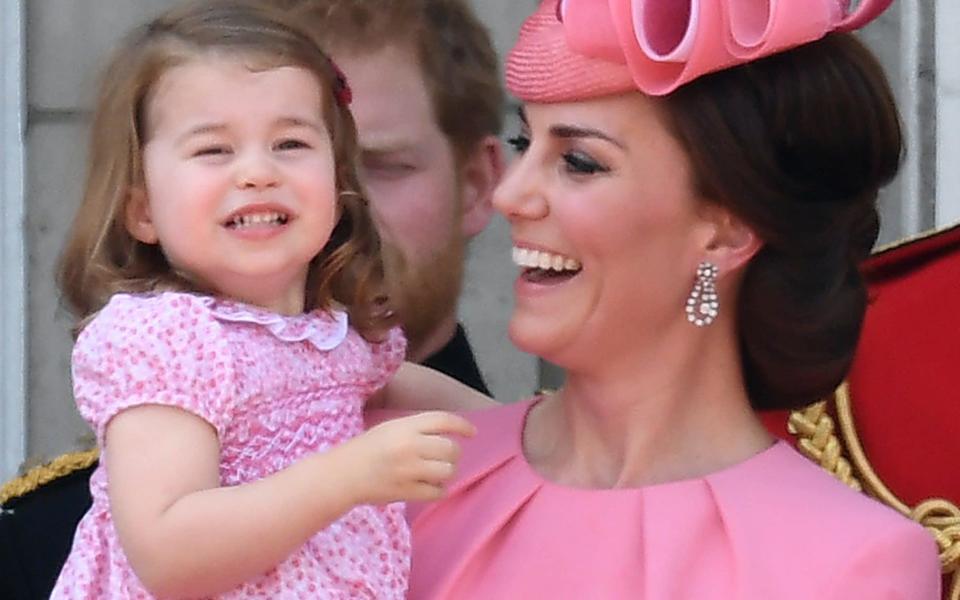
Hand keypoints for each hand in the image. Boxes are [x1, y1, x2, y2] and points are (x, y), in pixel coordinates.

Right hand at [343, 411, 475, 504]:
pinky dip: (438, 489)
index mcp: (405, 426)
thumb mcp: (392, 428)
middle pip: (451, 449)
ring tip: (435, 472)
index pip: (444, 420)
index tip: (471, 432)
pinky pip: (437, 492)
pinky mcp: (406, 491)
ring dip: (446, 472)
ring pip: (447, 471)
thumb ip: (419, 429)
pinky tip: (428, 485)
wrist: (344, 474)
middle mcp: (409, 446)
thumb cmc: (368, 448)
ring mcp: (408, 470)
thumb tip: (451, 435)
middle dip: (453, 453)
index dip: (462, 426)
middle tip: (444, 456)